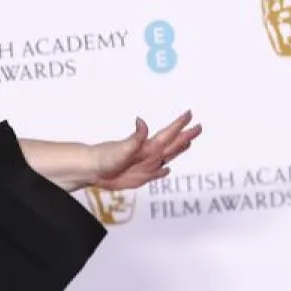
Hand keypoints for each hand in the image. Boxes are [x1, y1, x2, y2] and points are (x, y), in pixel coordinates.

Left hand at [87, 111, 201, 190]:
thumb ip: (136, 137)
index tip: (189, 114)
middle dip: (185, 136)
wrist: (92, 170)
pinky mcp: (139, 176)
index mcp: (147, 147)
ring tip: (188, 142)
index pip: (167, 134)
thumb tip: (141, 120)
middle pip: (172, 144)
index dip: (179, 125)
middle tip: (198, 127)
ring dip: (179, 150)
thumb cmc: (105, 157)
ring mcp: (145, 165)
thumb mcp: (123, 147)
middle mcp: (148, 154)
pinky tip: (166, 169)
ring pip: (167, 157)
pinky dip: (162, 171)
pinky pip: (155, 174)